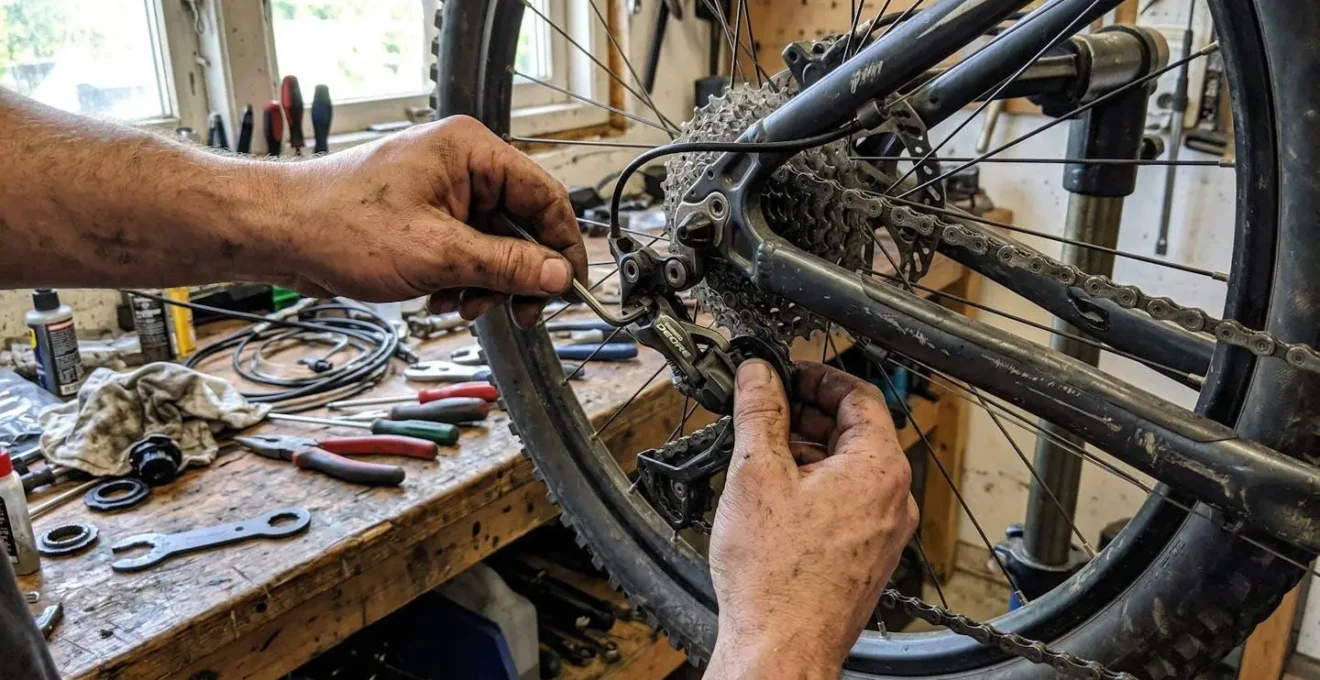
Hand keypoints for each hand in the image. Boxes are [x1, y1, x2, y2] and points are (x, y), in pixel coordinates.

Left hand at [277, 115, 586, 327]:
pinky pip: (466, 253)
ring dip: (485, 285)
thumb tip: (558, 276)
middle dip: (517, 275)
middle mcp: (461, 166)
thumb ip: (507, 265)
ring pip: (494, 246)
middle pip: (521, 226)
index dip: (563, 246)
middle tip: (521, 313)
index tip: (571, 288)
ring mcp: (442, 193)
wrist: (278, 235)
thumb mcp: (439, 254)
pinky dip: (461, 282)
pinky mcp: (425, 219)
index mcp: (471, 151)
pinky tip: (438, 299)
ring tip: (461, 306)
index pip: (545, 196)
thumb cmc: (340, 225)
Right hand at [706, 360, 917, 678]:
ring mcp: (883, 534)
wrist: (781, 647)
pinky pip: (847, 506)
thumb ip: (760, 412)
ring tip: (763, 456)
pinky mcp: (866, 559)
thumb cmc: (776, 578)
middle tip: (768, 411)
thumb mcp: (756, 473)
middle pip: (857, 433)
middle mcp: (893, 500)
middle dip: (809, 416)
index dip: (819, 378)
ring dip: (809, 453)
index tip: (788, 376)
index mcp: (878, 469)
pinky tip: (775, 499)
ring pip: (850, 472)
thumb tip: (758, 375)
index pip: (861, 396)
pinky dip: (815, 488)